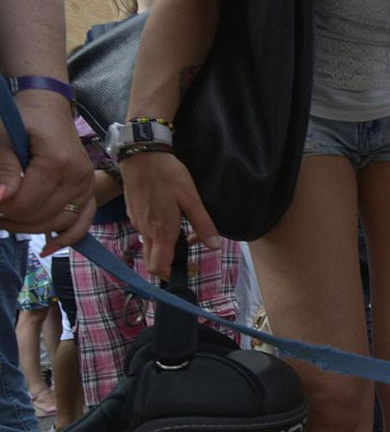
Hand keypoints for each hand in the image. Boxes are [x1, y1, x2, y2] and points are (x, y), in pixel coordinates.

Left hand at [0, 91, 94, 248]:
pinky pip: (82, 222)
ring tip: (7, 219)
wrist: (48, 108)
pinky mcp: (89, 191)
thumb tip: (0, 199)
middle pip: (42, 217)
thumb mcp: (4, 139)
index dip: (2, 208)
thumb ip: (4, 170)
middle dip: (12, 219)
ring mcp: (87, 186)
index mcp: (57, 163)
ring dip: (30, 228)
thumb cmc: (22, 120)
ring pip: (58, 223)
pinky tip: (47, 248)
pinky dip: (67, 238)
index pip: (26, 204)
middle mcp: (78, 177)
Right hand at [119, 150, 219, 277]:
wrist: (142, 155)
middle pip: (152, 261)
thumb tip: (215, 246)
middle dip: (168, 266)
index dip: (172, 276)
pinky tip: (170, 221)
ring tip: (184, 235)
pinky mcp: (133, 214)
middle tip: (187, 258)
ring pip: (149, 246)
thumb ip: (203, 225)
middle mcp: (145, 231)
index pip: (159, 266)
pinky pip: (145, 232)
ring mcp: (136, 223)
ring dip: (164, 248)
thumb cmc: (169, 175)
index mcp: (161, 231)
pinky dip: (157, 235)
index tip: (187, 272)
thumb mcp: (192, 199)